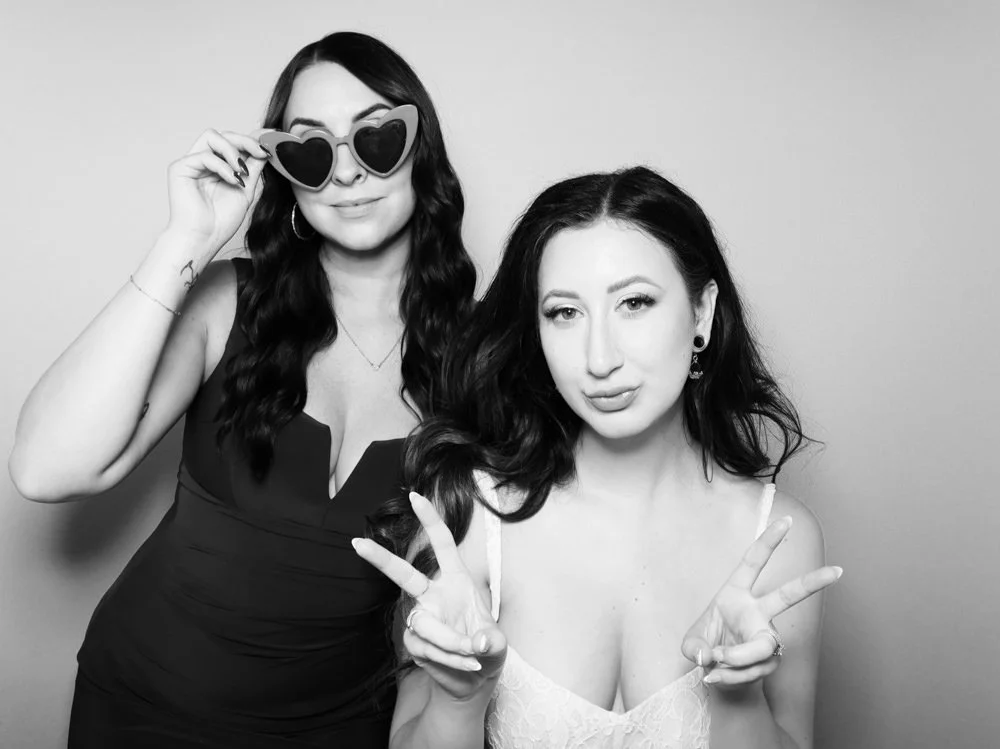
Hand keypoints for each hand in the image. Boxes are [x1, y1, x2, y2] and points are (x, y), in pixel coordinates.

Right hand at [163, 128, 271, 257]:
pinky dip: (222, 166)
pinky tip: (233, 180)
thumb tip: (266, 149)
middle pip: (224, 135)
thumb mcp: (246, 190)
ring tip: (242, 171)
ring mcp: (191, 163)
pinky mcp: (180, 168)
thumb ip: (253, 168)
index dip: (252, 138)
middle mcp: (203, 161)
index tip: (272, 139)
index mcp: (218, 166)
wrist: (204, 239)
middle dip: (245, 141)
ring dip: (232, 150)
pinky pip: (204, 155)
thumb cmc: (221, 221)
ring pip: (211, 136)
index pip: (234, 143)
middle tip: (262, 153)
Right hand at [353, 492, 506, 701]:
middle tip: (356, 544)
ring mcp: (421, 618)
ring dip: (452, 644)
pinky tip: (468, 665)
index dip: (430, 520)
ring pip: (426, 626)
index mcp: (456, 580)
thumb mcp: (498, 642)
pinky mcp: (414, 642)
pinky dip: (452, 660)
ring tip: (475, 656)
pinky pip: (428, 649)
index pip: (443, 545)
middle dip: (380, 559)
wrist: (476, 678)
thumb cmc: (487, 648)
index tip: (414, 496)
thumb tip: (478, 644)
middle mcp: (434, 594)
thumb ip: (491, 641)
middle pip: (404, 574)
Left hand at [681, 516, 841, 688]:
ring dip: (734, 661)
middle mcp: (757, 611)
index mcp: (736, 593)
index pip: (753, 562)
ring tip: (712, 667)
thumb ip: (695, 648)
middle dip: (812, 582)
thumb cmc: (706, 645)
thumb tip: (712, 656)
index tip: (786, 521)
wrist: (716, 672)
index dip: (768, 541)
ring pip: (760, 647)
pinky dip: (731, 676)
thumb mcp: (690, 643)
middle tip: (838, 571)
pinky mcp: (771, 659)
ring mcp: (767, 634)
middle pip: (788, 595)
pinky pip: (753, 669)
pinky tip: (717, 676)